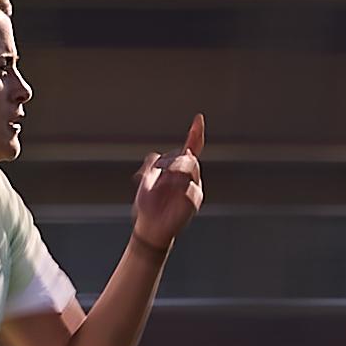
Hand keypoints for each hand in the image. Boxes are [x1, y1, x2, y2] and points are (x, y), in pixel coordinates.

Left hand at [132, 117, 204, 251]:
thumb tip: (160, 156)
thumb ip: (154, 164)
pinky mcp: (194, 200)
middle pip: (187, 156)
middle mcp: (190, 177)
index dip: (195, 134)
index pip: (190, 148)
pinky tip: (170, 197)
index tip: (199, 119)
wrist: (149, 226)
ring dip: (174, 171)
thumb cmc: (148, 205)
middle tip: (160, 174)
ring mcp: (193, 188)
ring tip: (164, 186)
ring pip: (189, 167)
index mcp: (179, 170)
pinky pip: (187, 186)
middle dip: (172, 161)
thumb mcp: (146, 178)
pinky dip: (176, 189)